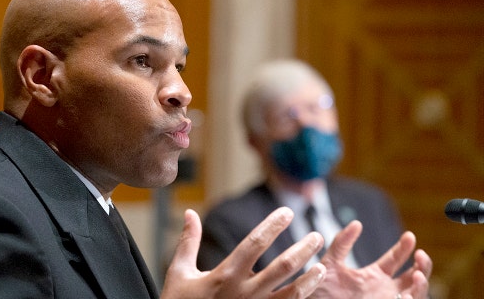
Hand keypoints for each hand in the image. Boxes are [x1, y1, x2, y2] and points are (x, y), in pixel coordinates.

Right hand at [161, 207, 326, 298]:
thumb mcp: (179, 273)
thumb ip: (188, 242)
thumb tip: (190, 213)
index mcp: (224, 275)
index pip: (255, 242)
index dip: (273, 225)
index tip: (287, 212)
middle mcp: (243, 292)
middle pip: (282, 267)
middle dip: (303, 249)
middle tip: (316, 236)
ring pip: (292, 293)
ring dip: (310, 279)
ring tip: (322, 267)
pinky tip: (310, 294)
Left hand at [310, 221, 432, 298]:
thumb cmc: (320, 291)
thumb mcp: (330, 264)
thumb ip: (341, 244)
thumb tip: (356, 223)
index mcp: (373, 275)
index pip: (395, 259)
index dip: (405, 247)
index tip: (409, 235)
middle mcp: (384, 290)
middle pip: (413, 277)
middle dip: (422, 266)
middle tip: (421, 255)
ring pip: (415, 294)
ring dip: (421, 285)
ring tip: (416, 275)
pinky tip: (407, 295)